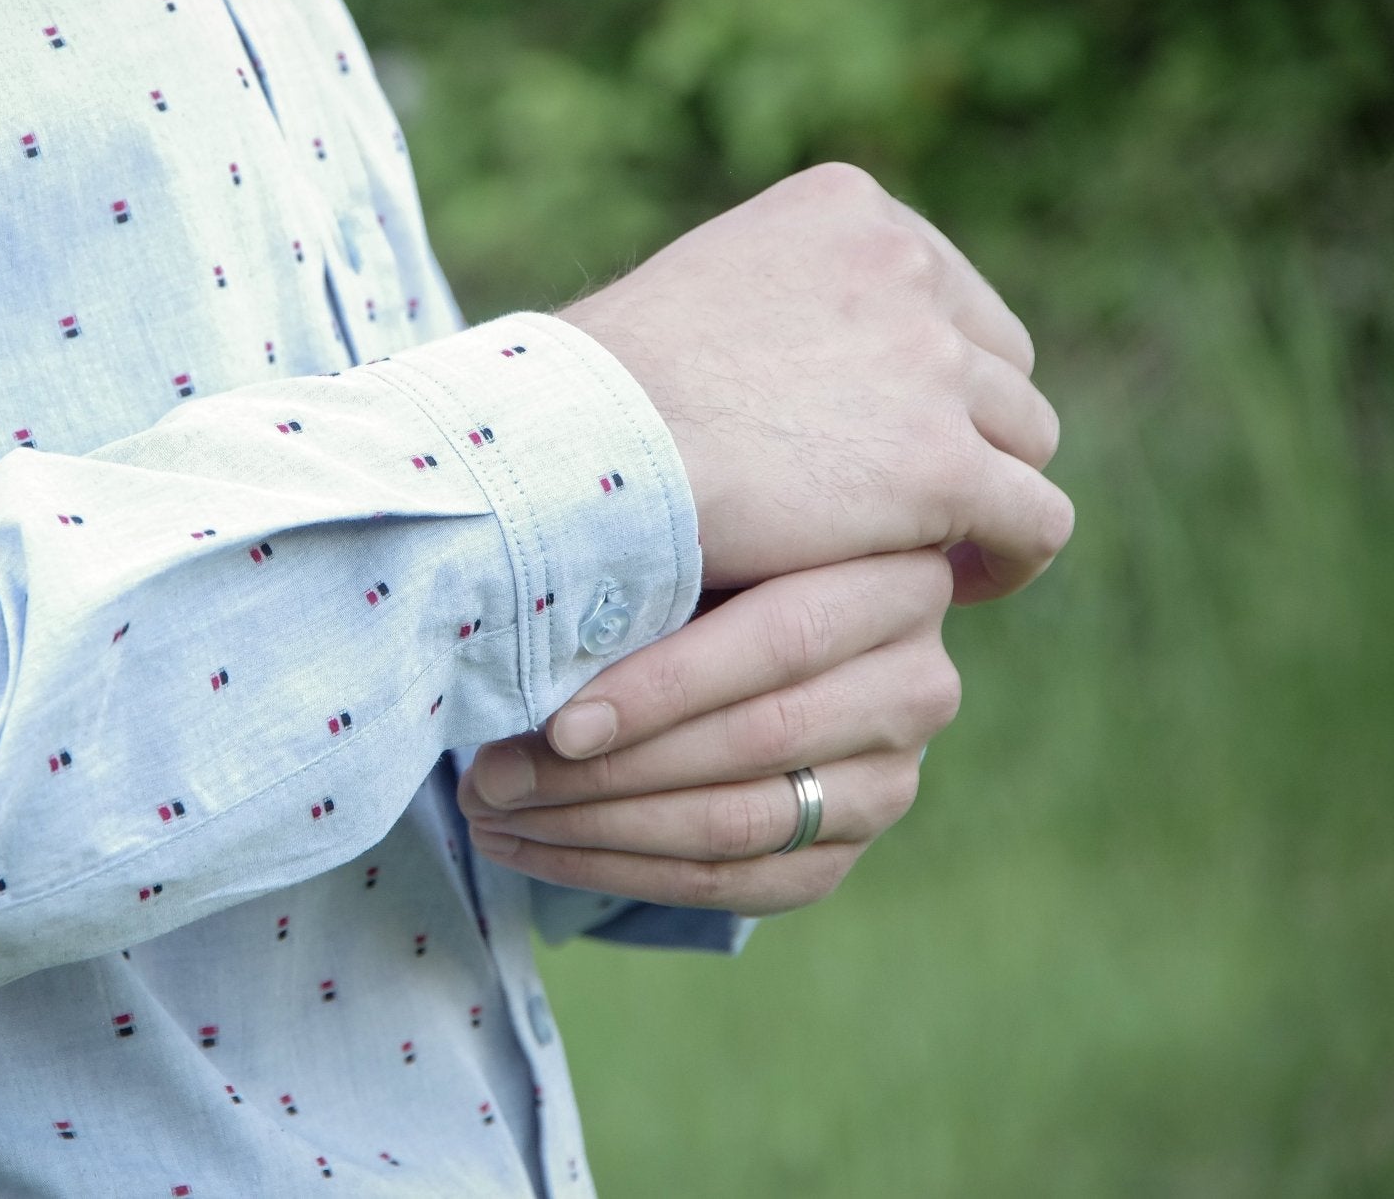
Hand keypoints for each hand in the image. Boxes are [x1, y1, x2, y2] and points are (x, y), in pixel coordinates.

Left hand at [458, 550, 957, 913]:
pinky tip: (540, 851)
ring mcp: (893, 776)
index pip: (782, 638)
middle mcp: (918, 680)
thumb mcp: (688, 526)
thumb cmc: (691, 552)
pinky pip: (738, 885)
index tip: (558, 723)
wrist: (727, 614)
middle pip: (758, 739)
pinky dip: (624, 873)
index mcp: (896, 573)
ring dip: (600, 829)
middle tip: (492, 778)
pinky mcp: (846, 847)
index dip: (666, 686)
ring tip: (495, 814)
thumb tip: (552, 585)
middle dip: (608, 769)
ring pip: (739, 821)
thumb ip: (659, 550)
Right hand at [557, 162, 1071, 602]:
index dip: (928, 371)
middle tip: (921, 497)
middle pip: (994, 358)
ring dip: (987, 491)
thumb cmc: (594, 394)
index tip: (893, 431)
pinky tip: (969, 581)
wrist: (578, 447)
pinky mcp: (942, 466)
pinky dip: (1013, 552)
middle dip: (965, 426)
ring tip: (947, 548)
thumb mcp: (693, 295)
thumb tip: (798, 372)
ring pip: (1022, 436)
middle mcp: (905, 266)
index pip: (939, 290)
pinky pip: (1034, 517)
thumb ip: (773, 307)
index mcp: (845, 208)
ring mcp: (932, 363)